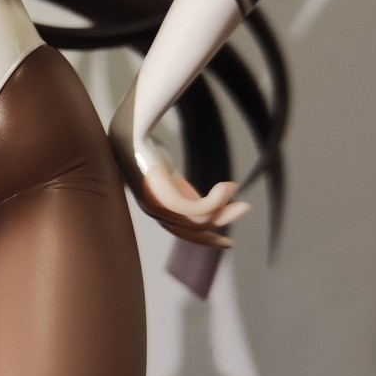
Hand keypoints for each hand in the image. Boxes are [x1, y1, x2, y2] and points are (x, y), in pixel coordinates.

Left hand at [108, 107, 249, 249]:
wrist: (130, 133)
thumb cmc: (148, 150)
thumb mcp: (168, 174)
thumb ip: (180, 190)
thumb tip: (202, 193)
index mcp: (158, 210)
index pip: (183, 233)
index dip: (207, 239)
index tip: (228, 242)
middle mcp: (156, 213)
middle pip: (194, 230)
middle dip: (221, 222)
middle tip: (245, 208)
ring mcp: (158, 207)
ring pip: (198, 221)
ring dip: (223, 208)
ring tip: (234, 187)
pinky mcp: (163, 198)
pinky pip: (198, 210)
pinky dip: (217, 201)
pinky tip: (227, 186)